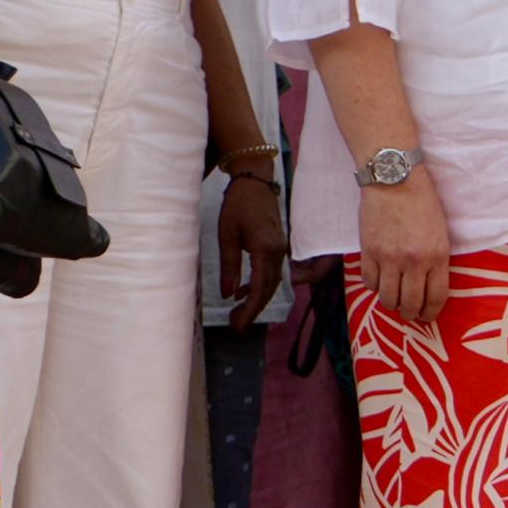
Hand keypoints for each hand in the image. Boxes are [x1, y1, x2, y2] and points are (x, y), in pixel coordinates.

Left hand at [217, 166, 287, 320]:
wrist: (254, 180)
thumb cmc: (237, 204)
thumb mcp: (227, 234)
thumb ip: (229, 266)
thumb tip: (229, 295)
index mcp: (266, 249)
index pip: (261, 287)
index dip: (250, 310)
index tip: (238, 326)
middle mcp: (278, 251)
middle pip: (270, 288)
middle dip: (254, 310)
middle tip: (236, 326)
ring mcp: (280, 248)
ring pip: (272, 282)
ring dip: (257, 299)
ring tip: (238, 313)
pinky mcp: (277, 245)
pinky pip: (271, 271)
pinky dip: (259, 285)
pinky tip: (244, 290)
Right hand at [355, 162, 454, 326]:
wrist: (396, 180)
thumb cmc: (422, 203)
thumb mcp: (440, 232)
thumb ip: (436, 260)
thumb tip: (430, 288)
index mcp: (437, 255)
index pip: (436, 297)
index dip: (431, 312)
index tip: (427, 316)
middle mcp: (414, 261)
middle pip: (410, 304)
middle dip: (410, 313)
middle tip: (409, 311)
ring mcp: (389, 258)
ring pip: (388, 298)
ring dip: (391, 302)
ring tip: (393, 297)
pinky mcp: (369, 252)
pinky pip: (369, 283)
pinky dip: (373, 286)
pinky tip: (379, 279)